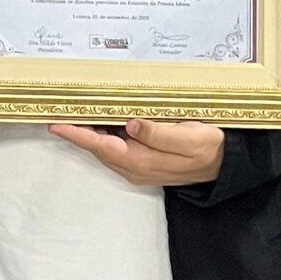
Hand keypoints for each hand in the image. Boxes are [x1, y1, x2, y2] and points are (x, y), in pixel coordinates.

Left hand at [48, 119, 225, 187]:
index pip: (100, 145)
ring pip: (105, 149)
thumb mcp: (189, 137)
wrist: (225, 165)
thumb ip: (159, 133)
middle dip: (77, 131)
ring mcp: (138, 168)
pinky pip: (115, 150)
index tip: (55, 123)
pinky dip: (103, 137)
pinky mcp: (143, 164)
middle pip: (97, 148)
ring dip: (89, 133)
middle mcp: (134, 168)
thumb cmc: (209, 147)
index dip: (77, 134)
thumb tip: (131, 124)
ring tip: (73, 113)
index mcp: (142, 160)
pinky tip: (101, 122)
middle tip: (59, 111)